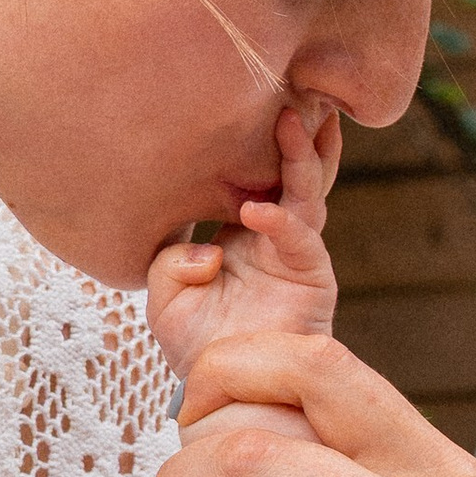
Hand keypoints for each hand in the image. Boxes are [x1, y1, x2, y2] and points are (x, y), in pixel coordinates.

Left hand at [146, 101, 340, 378]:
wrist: (222, 391)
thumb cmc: (195, 343)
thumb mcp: (164, 294)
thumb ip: (172, 259)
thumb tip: (210, 250)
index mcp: (241, 227)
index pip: (257, 168)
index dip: (258, 135)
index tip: (252, 92)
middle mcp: (274, 232)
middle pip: (293, 168)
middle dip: (296, 129)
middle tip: (294, 86)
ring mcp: (296, 253)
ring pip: (306, 193)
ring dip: (300, 157)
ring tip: (293, 121)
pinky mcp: (311, 278)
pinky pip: (300, 241)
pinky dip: (280, 222)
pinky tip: (259, 209)